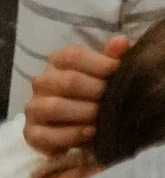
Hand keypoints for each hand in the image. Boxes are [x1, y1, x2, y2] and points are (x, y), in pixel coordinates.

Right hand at [24, 37, 125, 156]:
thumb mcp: (105, 71)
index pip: (74, 55)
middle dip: (95, 91)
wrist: (79, 121)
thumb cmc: (94, 89)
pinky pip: (46, 135)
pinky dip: (70, 135)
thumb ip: (113, 56)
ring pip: (54, 107)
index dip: (99, 63)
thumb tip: (121, 41)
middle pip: (68, 82)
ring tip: (102, 118)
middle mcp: (42, 82)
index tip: (118, 71)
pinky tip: (88, 132)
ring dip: (83, 113)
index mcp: (59, 61)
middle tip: (114, 99)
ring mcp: (34, 107)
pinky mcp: (31, 132)